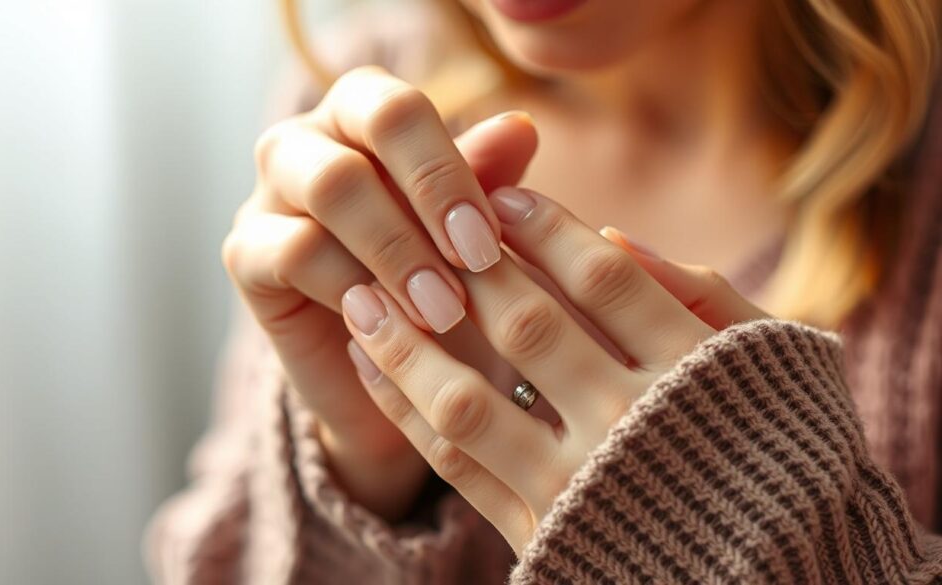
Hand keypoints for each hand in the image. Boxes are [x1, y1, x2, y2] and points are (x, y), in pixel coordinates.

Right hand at [221, 66, 536, 519]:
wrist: (390, 380)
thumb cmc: (436, 292)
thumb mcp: (470, 240)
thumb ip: (487, 181)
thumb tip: (520, 128)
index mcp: (366, 116)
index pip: (402, 107)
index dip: (448, 169)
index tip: (488, 240)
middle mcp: (312, 139)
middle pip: (366, 124)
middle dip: (431, 194)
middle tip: (475, 267)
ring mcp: (271, 192)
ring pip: (331, 186)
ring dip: (397, 250)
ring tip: (444, 312)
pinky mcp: (245, 254)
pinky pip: (294, 252)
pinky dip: (351, 289)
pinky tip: (392, 328)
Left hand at [341, 187, 766, 549]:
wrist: (774, 580)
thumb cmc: (778, 457)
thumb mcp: (772, 367)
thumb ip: (704, 299)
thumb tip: (615, 236)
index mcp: (693, 373)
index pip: (603, 277)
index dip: (545, 227)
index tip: (500, 196)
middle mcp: (630, 424)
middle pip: (527, 327)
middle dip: (463, 268)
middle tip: (414, 222)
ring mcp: (579, 484)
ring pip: (470, 399)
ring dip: (406, 341)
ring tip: (360, 294)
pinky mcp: (540, 534)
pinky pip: (455, 466)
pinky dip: (407, 412)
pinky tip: (370, 367)